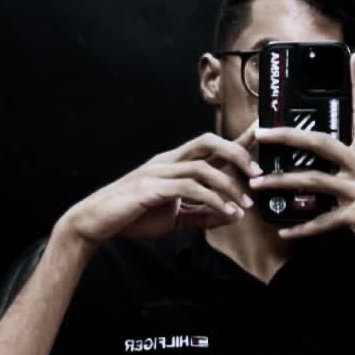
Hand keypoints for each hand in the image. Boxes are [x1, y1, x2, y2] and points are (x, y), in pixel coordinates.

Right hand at [55, 123, 260, 247]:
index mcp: (174, 163)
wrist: (94, 222)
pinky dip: (213, 200)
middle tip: (257, 173)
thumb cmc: (131, 216)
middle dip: (236, 152)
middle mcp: (168, 161)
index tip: (259, 132)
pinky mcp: (151, 187)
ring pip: (203, 166)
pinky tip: (226, 213)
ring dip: (228, 185)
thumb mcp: (174, 218)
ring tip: (244, 205)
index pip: (210, 145)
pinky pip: (189, 188)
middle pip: (208, 142)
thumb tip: (232, 216)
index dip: (235, 138)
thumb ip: (202, 214)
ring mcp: (159, 172)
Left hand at [249, 54, 354, 274]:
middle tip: (261, 133)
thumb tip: (326, 156)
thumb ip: (354, 164)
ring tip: (258, 185)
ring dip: (281, 182)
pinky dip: (300, 228)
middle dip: (288, 136)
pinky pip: (322, 220)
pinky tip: (284, 232)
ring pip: (313, 180)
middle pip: (322, 142)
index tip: (354, 58)